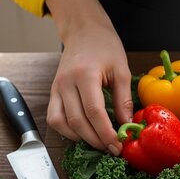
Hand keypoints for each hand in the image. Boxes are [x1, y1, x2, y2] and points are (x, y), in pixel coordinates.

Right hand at [45, 0, 133, 154]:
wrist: (83, 30)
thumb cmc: (104, 45)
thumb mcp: (121, 69)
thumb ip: (123, 100)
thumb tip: (127, 125)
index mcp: (84, 75)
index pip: (93, 112)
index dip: (106, 133)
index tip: (118, 145)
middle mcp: (65, 83)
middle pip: (77, 122)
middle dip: (96, 140)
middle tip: (112, 148)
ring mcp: (56, 88)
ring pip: (61, 123)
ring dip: (80, 138)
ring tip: (99, 142)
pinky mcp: (52, 92)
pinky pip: (54, 118)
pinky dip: (67, 130)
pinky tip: (84, 133)